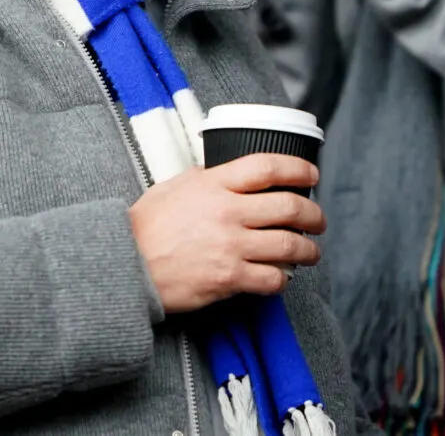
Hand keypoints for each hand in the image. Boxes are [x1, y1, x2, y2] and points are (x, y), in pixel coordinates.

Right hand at [128, 154, 324, 313]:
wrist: (126, 264)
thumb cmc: (145, 226)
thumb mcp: (173, 186)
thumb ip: (205, 179)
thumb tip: (229, 174)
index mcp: (214, 184)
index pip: (268, 167)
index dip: (298, 169)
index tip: (311, 175)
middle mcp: (227, 212)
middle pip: (289, 206)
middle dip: (313, 214)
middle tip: (318, 220)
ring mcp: (230, 246)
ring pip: (290, 245)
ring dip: (308, 249)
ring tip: (311, 252)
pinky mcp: (229, 278)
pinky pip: (273, 279)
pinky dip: (284, 279)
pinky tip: (281, 277)